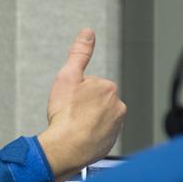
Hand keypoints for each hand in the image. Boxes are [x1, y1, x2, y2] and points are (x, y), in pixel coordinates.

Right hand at [37, 29, 124, 181]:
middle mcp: (118, 106)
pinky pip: (100, 134)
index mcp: (108, 88)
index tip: (70, 101)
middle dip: (84, 106)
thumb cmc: (65, 115)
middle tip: (70, 115)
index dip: (76, 92)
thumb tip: (87, 33)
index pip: (91, 85)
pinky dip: (90, 135)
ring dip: (87, 121)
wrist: (66, 148)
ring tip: (74, 127)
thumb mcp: (68, 76)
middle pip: (96, 102)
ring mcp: (116, 126)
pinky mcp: (111, 142)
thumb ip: (80, 53)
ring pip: (99, 118)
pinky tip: (79, 137)